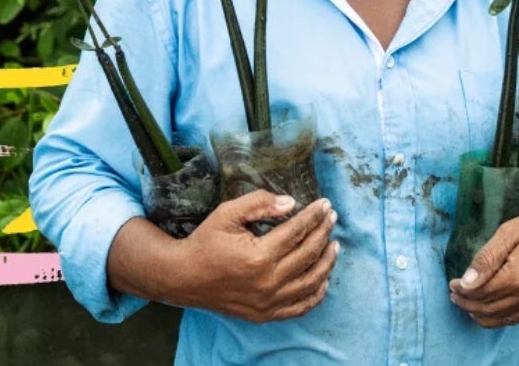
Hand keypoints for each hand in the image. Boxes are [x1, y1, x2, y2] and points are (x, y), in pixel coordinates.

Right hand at [115, 191, 338, 321]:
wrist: (183, 277)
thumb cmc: (205, 242)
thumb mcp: (227, 213)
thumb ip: (259, 203)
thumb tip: (291, 202)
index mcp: (259, 256)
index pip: (297, 231)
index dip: (314, 216)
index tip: (325, 204)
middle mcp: (267, 282)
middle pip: (308, 254)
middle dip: (323, 232)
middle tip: (332, 218)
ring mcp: (267, 302)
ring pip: (310, 283)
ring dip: (327, 263)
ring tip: (334, 245)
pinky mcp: (264, 315)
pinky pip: (299, 307)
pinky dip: (315, 293)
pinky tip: (323, 278)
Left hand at [448, 178, 518, 327]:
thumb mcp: (511, 230)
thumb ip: (488, 257)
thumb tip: (466, 282)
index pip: (481, 295)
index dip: (462, 292)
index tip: (452, 284)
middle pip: (490, 311)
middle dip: (468, 304)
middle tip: (456, 294)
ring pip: (505, 320)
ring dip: (483, 313)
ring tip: (471, 301)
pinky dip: (504, 314)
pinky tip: (496, 303)